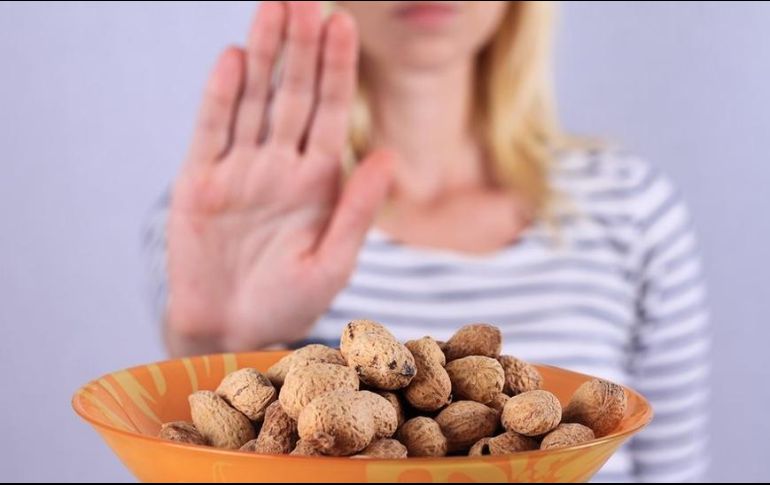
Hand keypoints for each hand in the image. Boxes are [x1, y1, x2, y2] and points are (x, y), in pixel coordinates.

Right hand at [165, 1, 392, 354]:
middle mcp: (280, 165)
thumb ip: (358, 209)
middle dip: (301, 48)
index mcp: (318, 180)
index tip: (342, 23)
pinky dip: (221, 96)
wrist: (231, 332)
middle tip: (305, 0)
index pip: (330, 111)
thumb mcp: (334, 262)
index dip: (337, 68)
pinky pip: (212, 131)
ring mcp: (240, 169)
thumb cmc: (288, 303)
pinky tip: (232, 59)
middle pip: (293, 94)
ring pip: (252, 101)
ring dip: (262, 56)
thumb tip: (389, 155)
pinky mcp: (200, 182)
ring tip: (272, 10)